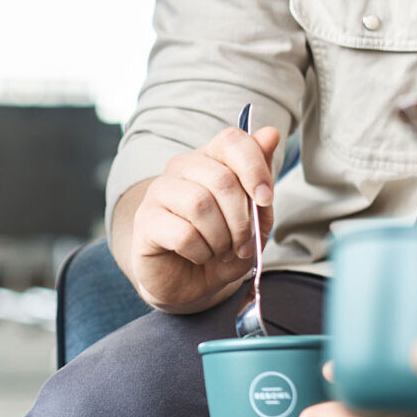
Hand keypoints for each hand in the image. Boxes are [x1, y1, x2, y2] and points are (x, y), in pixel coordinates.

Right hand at [123, 125, 280, 310]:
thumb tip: (271, 133)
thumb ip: (261, 180)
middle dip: (241, 219)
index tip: (266, 199)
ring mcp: (159, 192)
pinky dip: (201, 252)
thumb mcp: (254, 219)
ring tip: (220, 251)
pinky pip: (183, 233)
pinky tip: (198, 255)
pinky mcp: (144, 220)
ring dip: (221, 238)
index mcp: (210, 159)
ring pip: (200, 204)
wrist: (190, 283)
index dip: (254, 167)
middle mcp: (181, 168)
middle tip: (242, 244)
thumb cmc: (223, 247)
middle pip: (221, 178)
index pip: (231, 140)